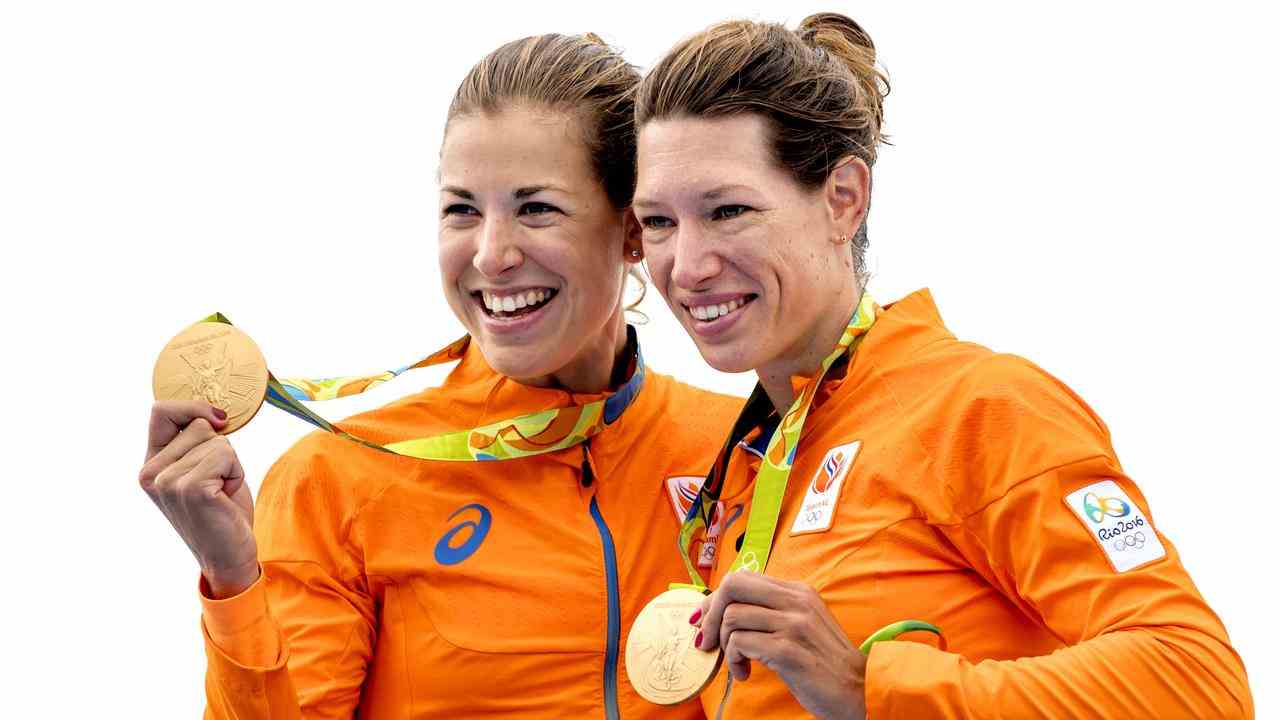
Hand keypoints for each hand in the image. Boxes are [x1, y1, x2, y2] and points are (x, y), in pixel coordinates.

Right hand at [139, 400, 258, 597]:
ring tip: (221, 492)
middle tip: (217, 481)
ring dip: (230, 463)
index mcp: (150, 464)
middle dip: (220, 448)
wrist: (229, 555)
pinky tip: (225, 497)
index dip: (192, 408)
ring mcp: (167, 481)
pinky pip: (226, 453)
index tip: (218, 421)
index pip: (161, 410)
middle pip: (198, 424)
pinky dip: (236, 472)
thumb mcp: (202, 467)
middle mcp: (151, 472)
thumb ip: (196, 439)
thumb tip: (210, 412)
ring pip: (217, 439)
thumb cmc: (221, 509)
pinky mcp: (190, 488)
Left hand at [693, 572, 866, 719]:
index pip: (743, 577)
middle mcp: (796, 601)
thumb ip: (771, 611)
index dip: (715, 598)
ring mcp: (793, 624)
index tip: (704, 620)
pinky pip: (740, 643)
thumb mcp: (802, 625)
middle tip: (708, 639)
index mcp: (798, 591)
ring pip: (732, 616)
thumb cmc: (824, 663)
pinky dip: (733, 660)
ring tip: (737, 663)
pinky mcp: (788, 650)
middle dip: (711, 612)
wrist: (859, 691)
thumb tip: (725, 609)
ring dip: (724, 645)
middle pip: (733, 585)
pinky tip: (745, 674)